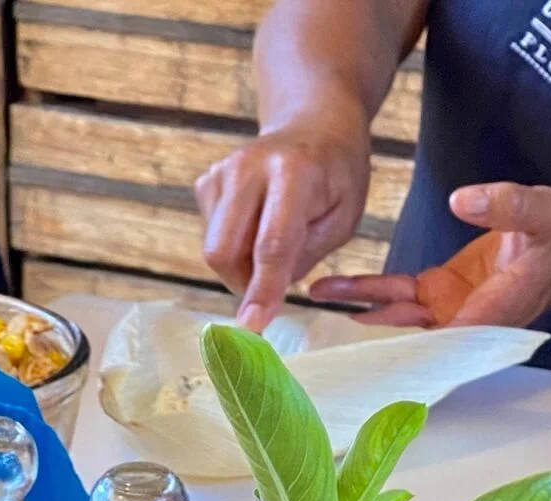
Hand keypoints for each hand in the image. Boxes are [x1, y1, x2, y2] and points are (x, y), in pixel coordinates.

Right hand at [195, 118, 371, 331]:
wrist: (313, 125)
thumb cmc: (337, 177)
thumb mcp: (344, 218)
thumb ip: (305, 255)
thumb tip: (264, 295)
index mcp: (293, 173)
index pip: (271, 244)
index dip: (262, 289)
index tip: (253, 324)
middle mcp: (248, 167)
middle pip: (224, 250)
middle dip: (244, 283)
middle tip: (273, 284)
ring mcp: (220, 171)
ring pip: (214, 248)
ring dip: (241, 265)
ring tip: (272, 244)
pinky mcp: (206, 181)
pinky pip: (211, 234)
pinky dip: (234, 245)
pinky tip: (257, 224)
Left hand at [309, 183, 550, 327]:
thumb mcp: (542, 212)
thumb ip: (505, 206)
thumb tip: (461, 199)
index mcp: (490, 313)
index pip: (441, 339)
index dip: (402, 346)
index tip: (363, 352)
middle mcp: (463, 322)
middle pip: (408, 340)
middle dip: (365, 342)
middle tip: (320, 342)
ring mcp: (448, 311)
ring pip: (393, 320)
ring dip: (354, 315)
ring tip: (312, 306)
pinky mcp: (438, 295)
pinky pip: (395, 298)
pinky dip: (365, 295)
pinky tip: (329, 290)